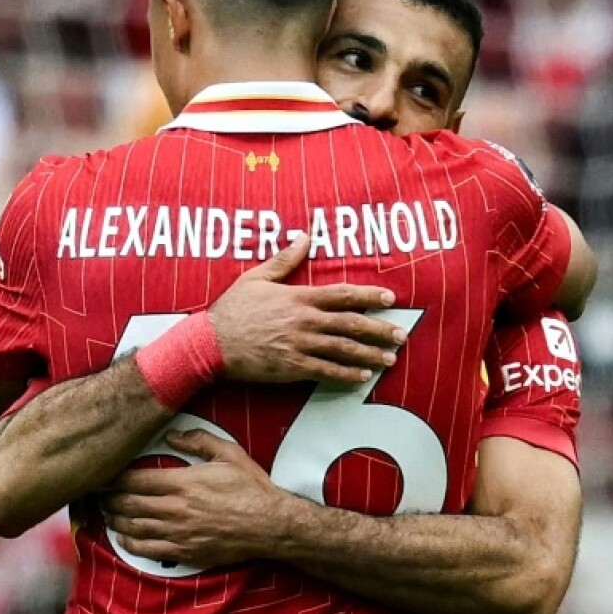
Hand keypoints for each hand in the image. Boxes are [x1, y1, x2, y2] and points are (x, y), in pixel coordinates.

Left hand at [103, 430, 290, 568]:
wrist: (270, 525)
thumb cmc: (251, 488)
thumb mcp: (228, 453)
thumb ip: (198, 441)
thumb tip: (171, 434)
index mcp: (183, 483)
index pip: (135, 480)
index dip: (113, 478)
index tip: (101, 474)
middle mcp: (175, 510)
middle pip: (128, 504)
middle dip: (108, 498)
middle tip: (97, 493)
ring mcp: (178, 534)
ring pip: (133, 527)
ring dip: (114, 519)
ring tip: (106, 512)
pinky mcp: (184, 553)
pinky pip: (147, 550)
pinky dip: (130, 543)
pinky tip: (123, 537)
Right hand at [208, 233, 406, 384]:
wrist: (211, 343)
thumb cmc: (232, 309)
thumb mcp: (257, 278)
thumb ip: (285, 260)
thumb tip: (305, 236)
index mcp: (299, 297)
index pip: (343, 295)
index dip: (370, 297)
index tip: (390, 299)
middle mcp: (304, 321)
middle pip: (351, 325)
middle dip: (380, 330)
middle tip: (402, 335)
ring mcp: (299, 346)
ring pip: (343, 350)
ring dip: (370, 355)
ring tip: (389, 359)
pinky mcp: (292, 368)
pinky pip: (325, 372)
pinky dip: (346, 375)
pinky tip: (362, 377)